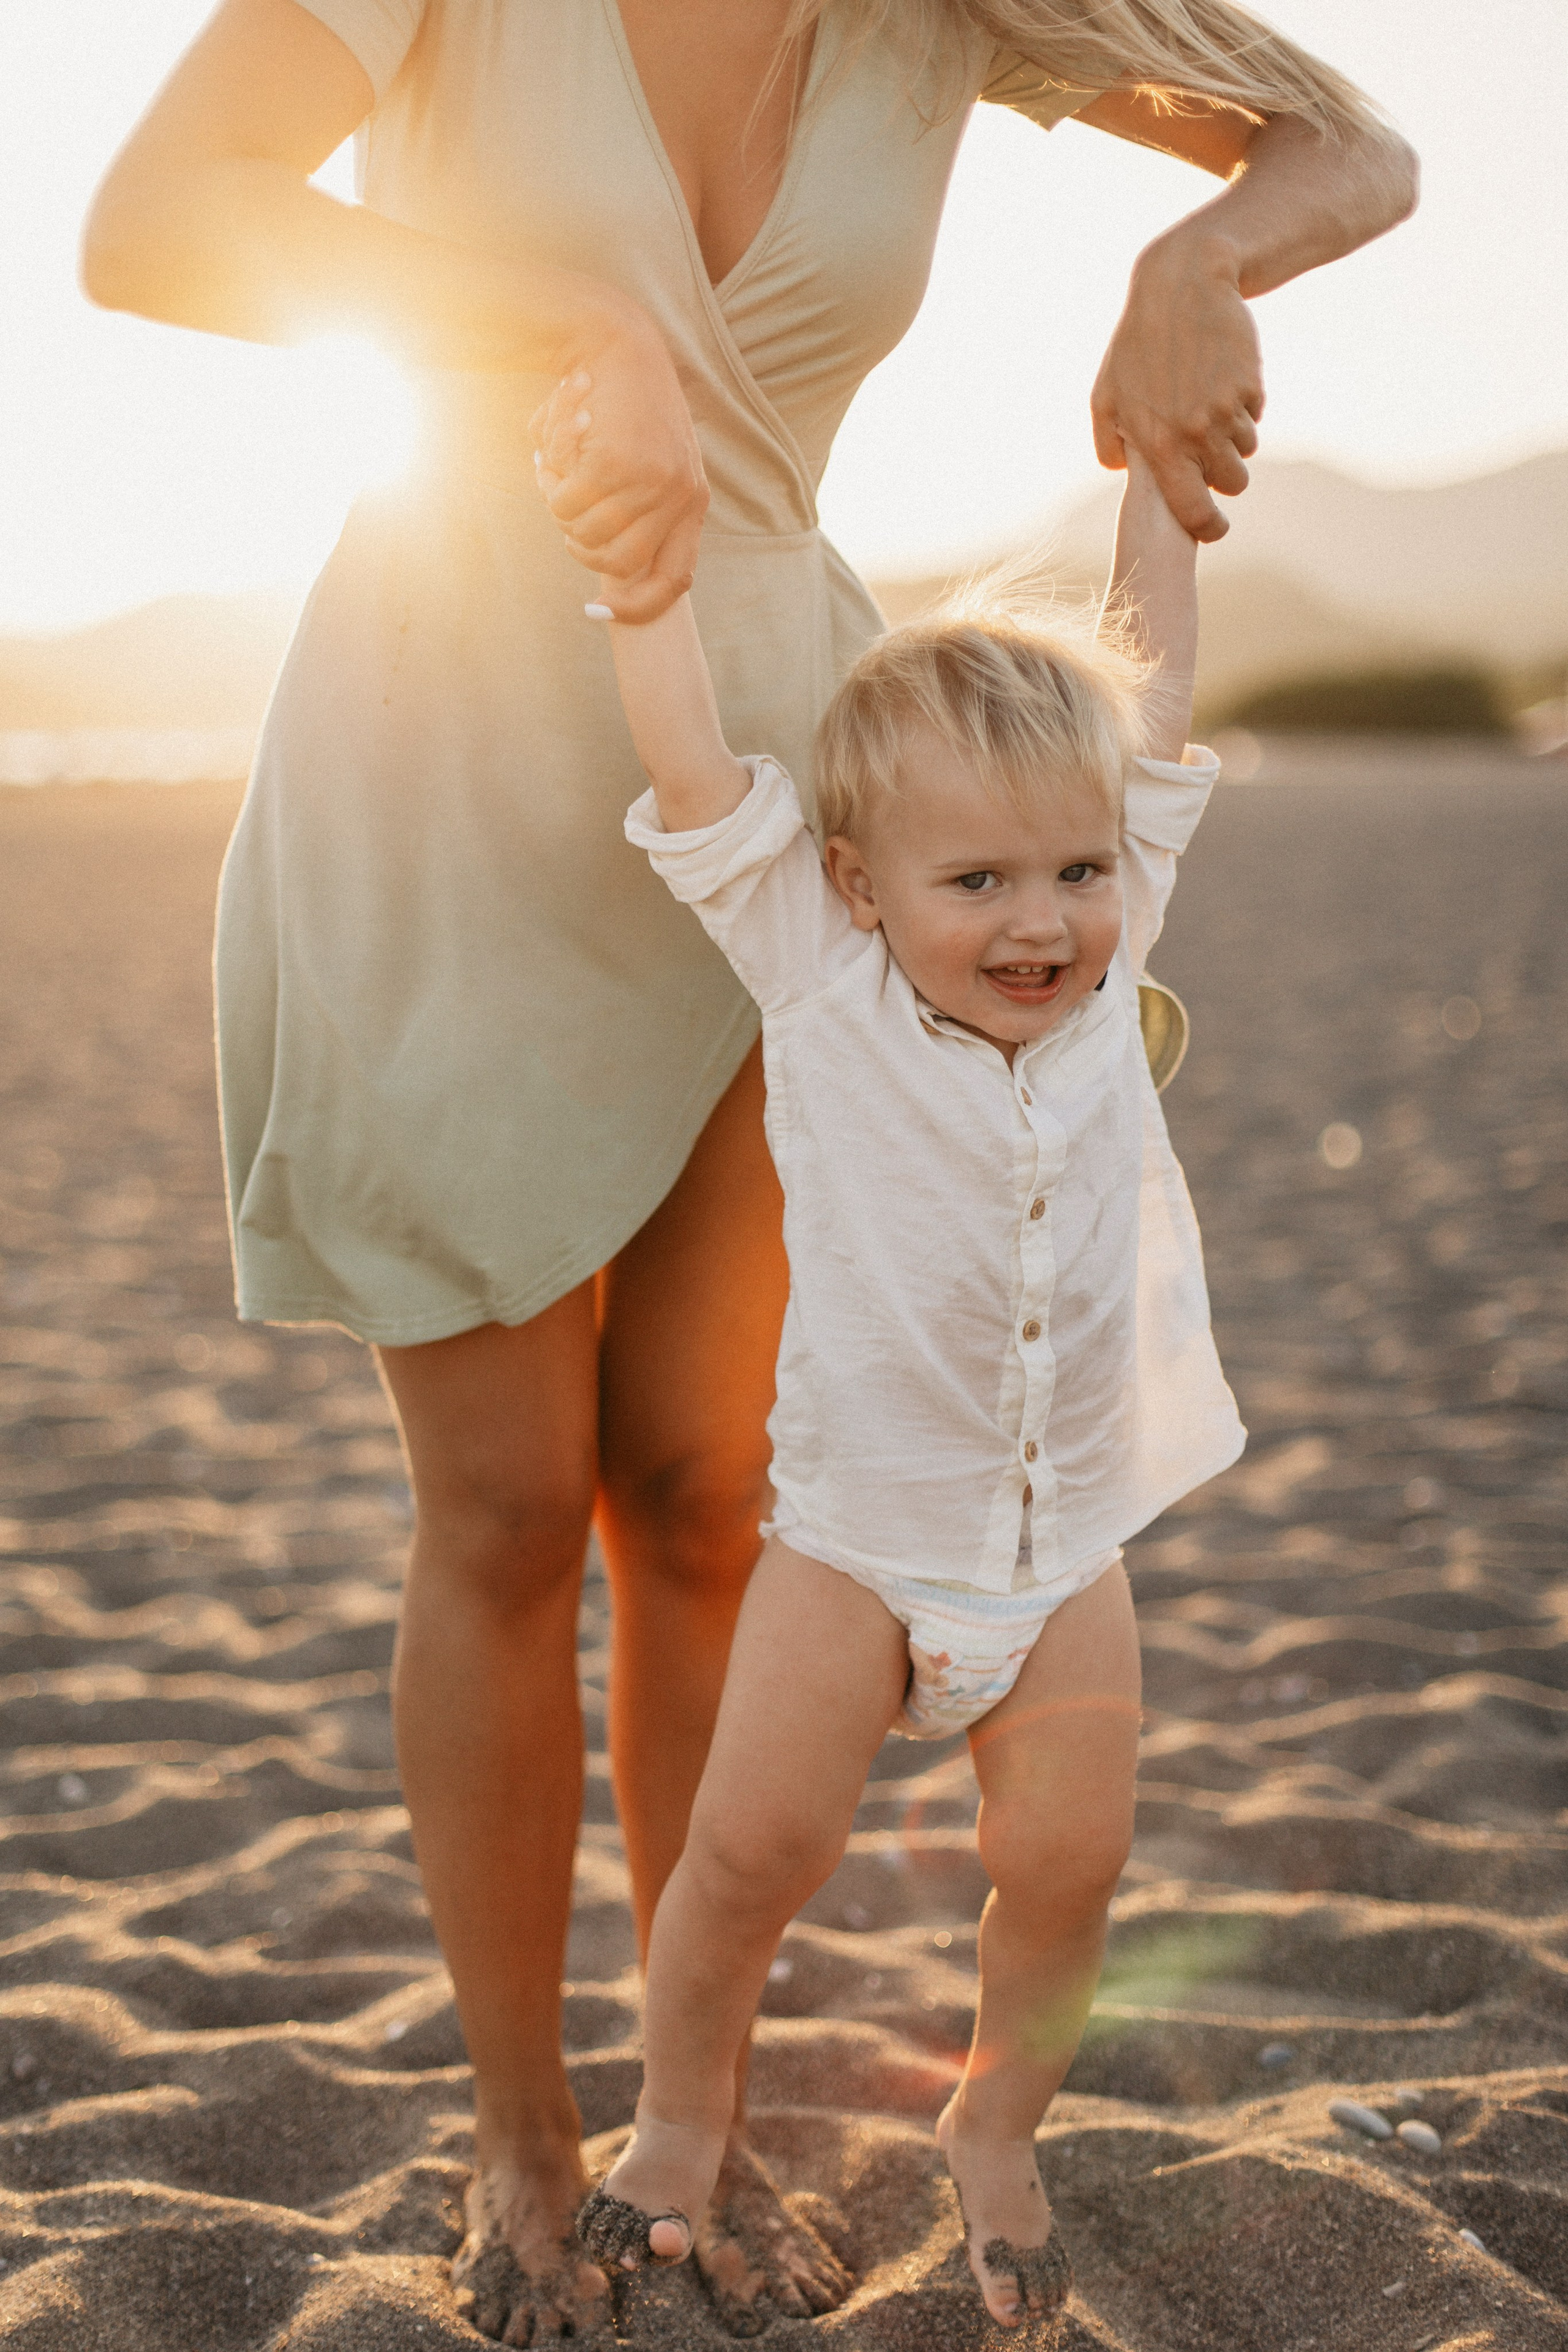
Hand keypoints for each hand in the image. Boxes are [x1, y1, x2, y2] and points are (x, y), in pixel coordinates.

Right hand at [530, 317, 708, 624]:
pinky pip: (565, 501)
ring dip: (559, 507)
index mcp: (693, 501)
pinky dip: (549, 480)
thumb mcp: (650, 460)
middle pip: (616, 564)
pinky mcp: (614, 462)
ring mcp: (648, 481)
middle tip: (562, 512)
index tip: (597, 613)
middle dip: (579, 547)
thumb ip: (638, 509)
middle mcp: (679, 496)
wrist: (620, 342)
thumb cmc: (627, 406)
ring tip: (557, 468)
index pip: (674, 580)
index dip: (636, 608)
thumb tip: (606, 571)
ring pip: (584, 534)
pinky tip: (551, 448)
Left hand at [1091, 232, 1263, 543]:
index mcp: (1159, 446)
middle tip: (1211, 451)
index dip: (1209, 527)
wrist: (1182, 286)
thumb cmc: (1137, 344)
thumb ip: (1111, 443)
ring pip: (1246, 449)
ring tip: (1209, 403)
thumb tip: (1124, 474)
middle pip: (1231, 483)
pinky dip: (1243, 405)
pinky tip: (1220, 377)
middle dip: (1227, 475)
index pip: (1193, 511)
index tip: (1215, 529)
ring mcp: (1226, 410)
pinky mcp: (1249, 386)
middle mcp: (1195, 434)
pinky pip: (1255, 414)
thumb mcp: (1107, 394)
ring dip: (1234, 437)